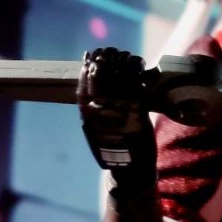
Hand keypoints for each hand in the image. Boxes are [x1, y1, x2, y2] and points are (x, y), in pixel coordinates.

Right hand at [78, 48, 155, 182]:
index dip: (87, 68)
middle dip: (105, 60)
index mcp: (88, 116)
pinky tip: (138, 65)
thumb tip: (94, 82)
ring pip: (119, 76)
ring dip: (123, 61)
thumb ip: (95, 107)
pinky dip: (137, 70)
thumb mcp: (96, 128)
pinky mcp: (138, 111)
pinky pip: (136, 84)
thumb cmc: (114, 147)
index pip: (83, 84)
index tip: (90, 56)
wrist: (130, 168)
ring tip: (126, 57)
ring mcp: (119, 111)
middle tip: (111, 52)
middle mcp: (101, 112)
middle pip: (100, 76)